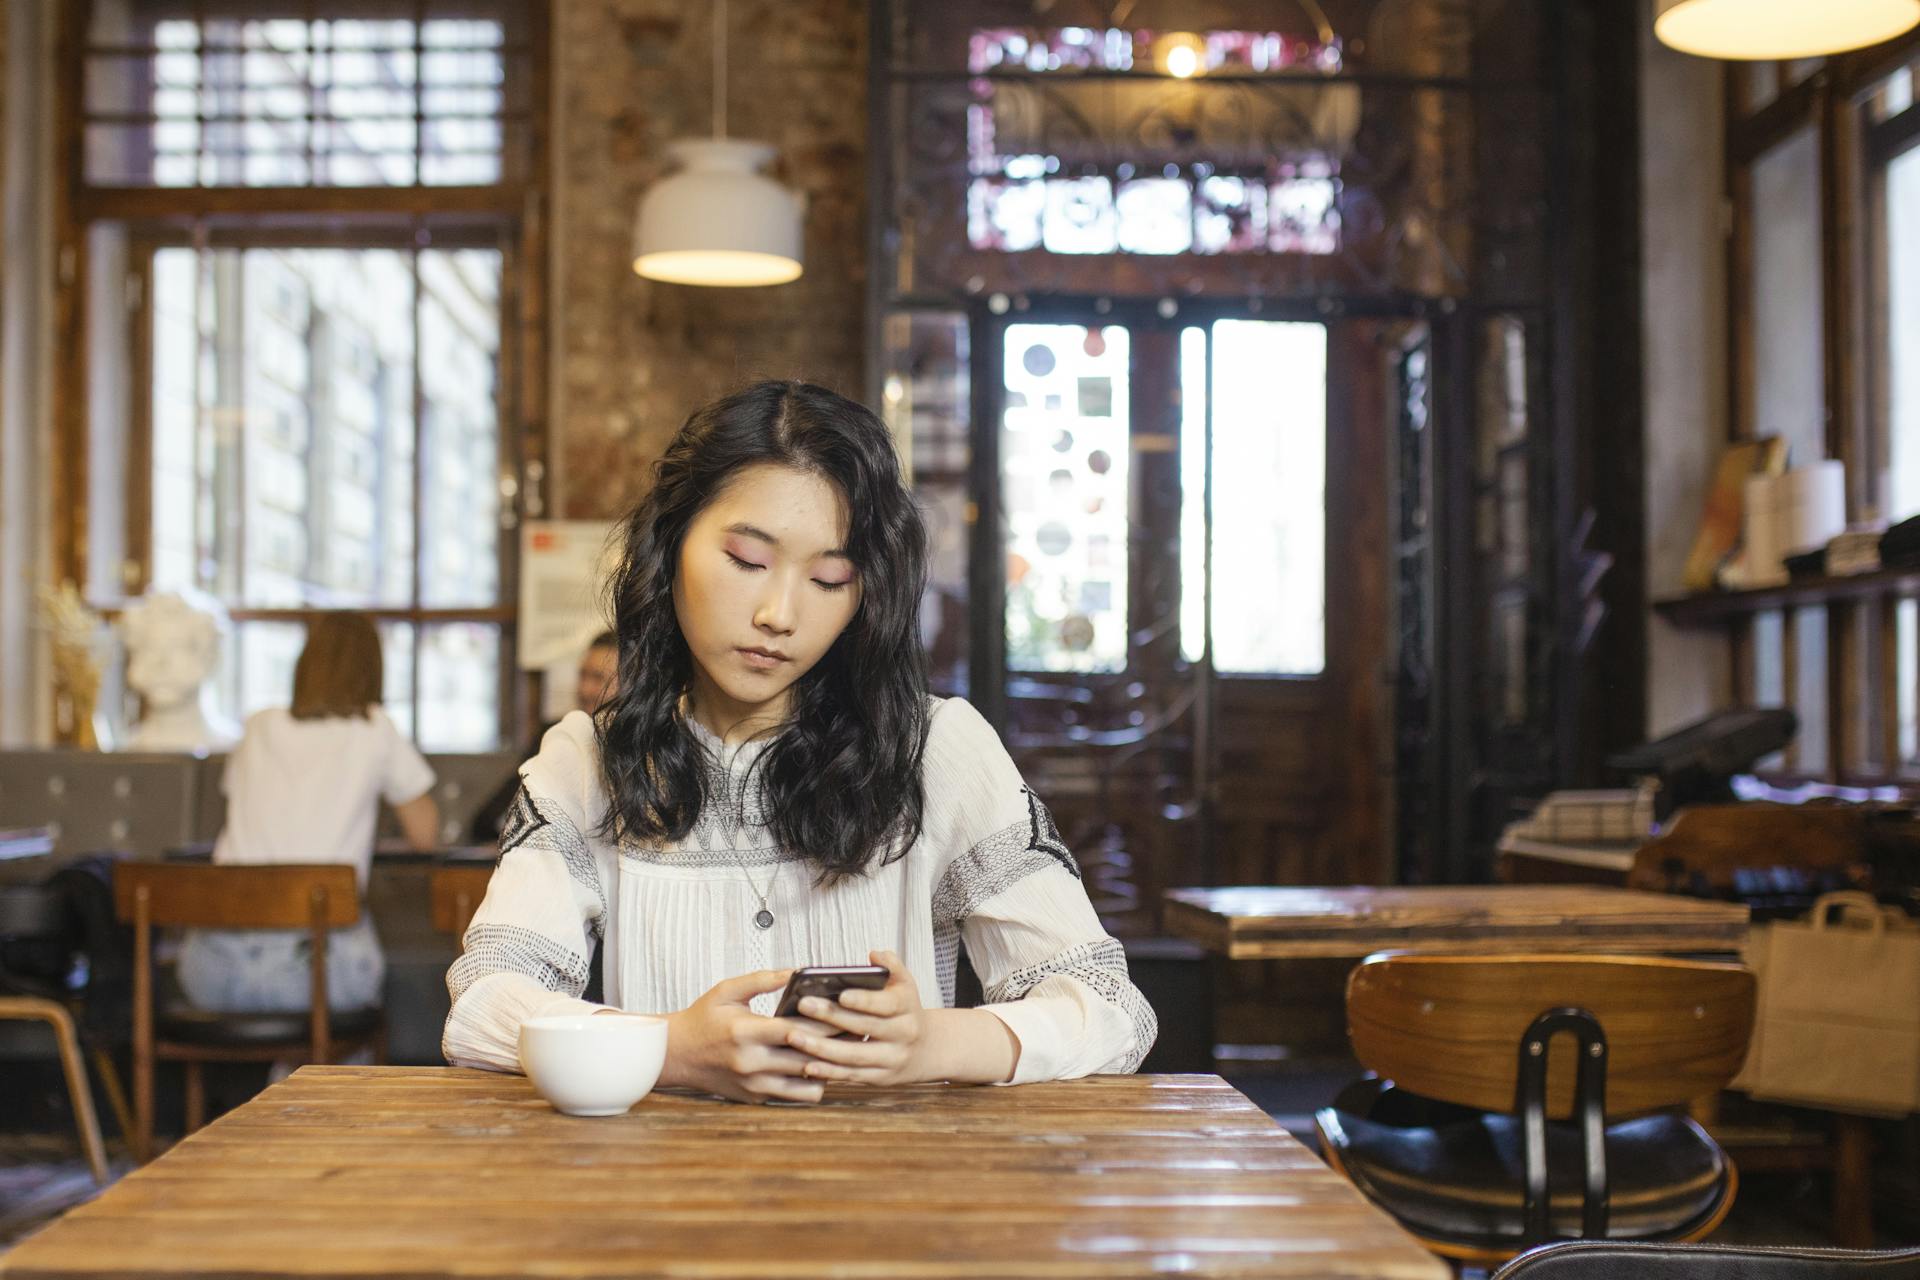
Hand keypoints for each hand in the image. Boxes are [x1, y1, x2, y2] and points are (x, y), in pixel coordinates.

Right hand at [658, 969, 833, 1103]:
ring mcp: (755, 1085)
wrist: (676, 1055)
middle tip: (859, 1031)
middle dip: (836, 1045)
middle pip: (808, 1058)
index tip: (846, 1012)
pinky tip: (819, 1065)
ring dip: (828, 1069)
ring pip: (807, 1085)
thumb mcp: (727, 991)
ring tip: (841, 1050)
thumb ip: (762, 979)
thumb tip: (796, 971)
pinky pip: (794, 1096)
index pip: (796, 1030)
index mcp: (746, 1032)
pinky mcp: (756, 1098)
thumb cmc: (703, 1019)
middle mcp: (752, 1063)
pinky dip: (811, 1082)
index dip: (824, 1022)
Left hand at [783, 950, 930, 1085]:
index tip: (840, 994)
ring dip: (822, 1048)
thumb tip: (874, 955)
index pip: (885, 1004)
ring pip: (854, 1056)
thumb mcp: (905, 984)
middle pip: (865, 1027)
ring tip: (795, 1037)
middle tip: (803, 1005)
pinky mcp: (880, 1078)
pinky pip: (852, 1075)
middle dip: (832, 1017)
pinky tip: (807, 1064)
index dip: (863, 1000)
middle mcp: (902, 1034)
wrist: (925, 1049)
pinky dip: (828, 1071)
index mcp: (907, 1008)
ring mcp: (892, 1059)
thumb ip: (891, 966)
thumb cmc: (905, 1010)